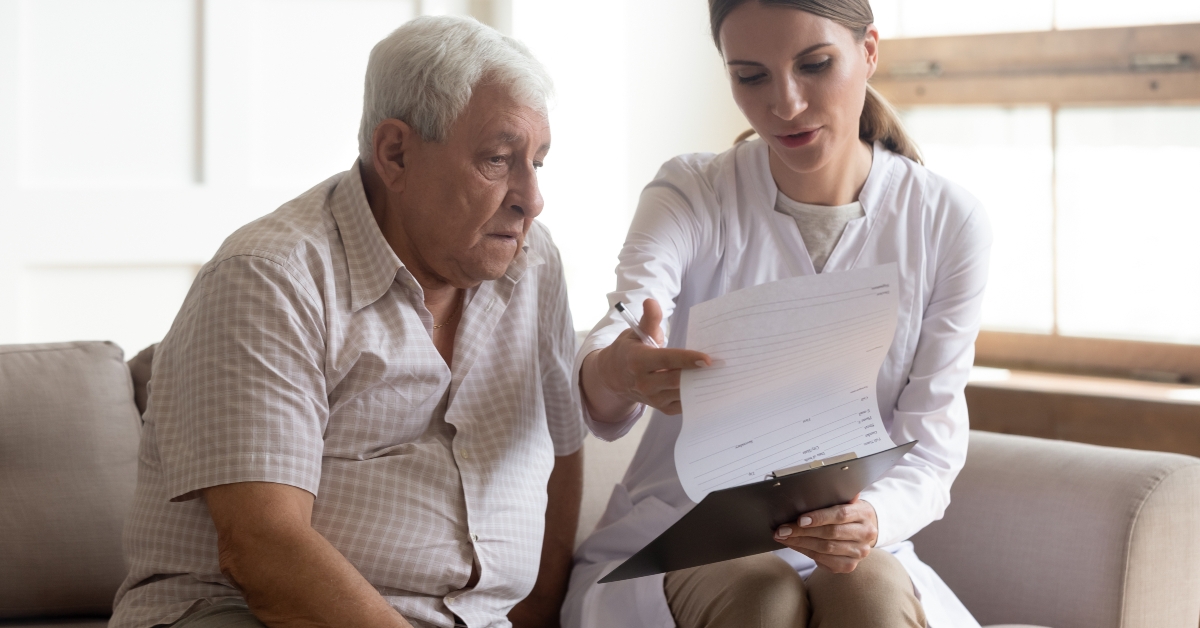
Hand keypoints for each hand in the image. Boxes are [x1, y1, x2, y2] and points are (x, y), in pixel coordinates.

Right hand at [581, 299, 709, 417]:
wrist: (614, 378)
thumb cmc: (630, 350)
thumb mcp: (635, 332)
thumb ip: (649, 319)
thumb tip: (651, 301)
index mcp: (637, 361)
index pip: (666, 360)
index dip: (687, 359)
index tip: (708, 359)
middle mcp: (643, 383)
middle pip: (677, 379)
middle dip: (700, 373)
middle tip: (724, 365)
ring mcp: (653, 398)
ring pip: (682, 393)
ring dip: (701, 385)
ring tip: (720, 375)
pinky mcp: (662, 408)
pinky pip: (684, 404)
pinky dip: (697, 395)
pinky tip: (710, 385)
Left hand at [774, 496, 877, 573]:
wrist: (863, 531)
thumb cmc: (847, 513)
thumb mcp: (845, 501)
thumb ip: (835, 496)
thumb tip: (816, 487)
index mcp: (864, 513)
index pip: (841, 515)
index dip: (819, 517)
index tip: (800, 519)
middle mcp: (865, 534)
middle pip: (830, 533)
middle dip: (802, 531)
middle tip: (782, 529)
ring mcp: (858, 552)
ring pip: (825, 548)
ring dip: (800, 542)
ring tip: (782, 536)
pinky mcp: (849, 565)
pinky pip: (822, 559)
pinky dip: (804, 551)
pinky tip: (793, 544)